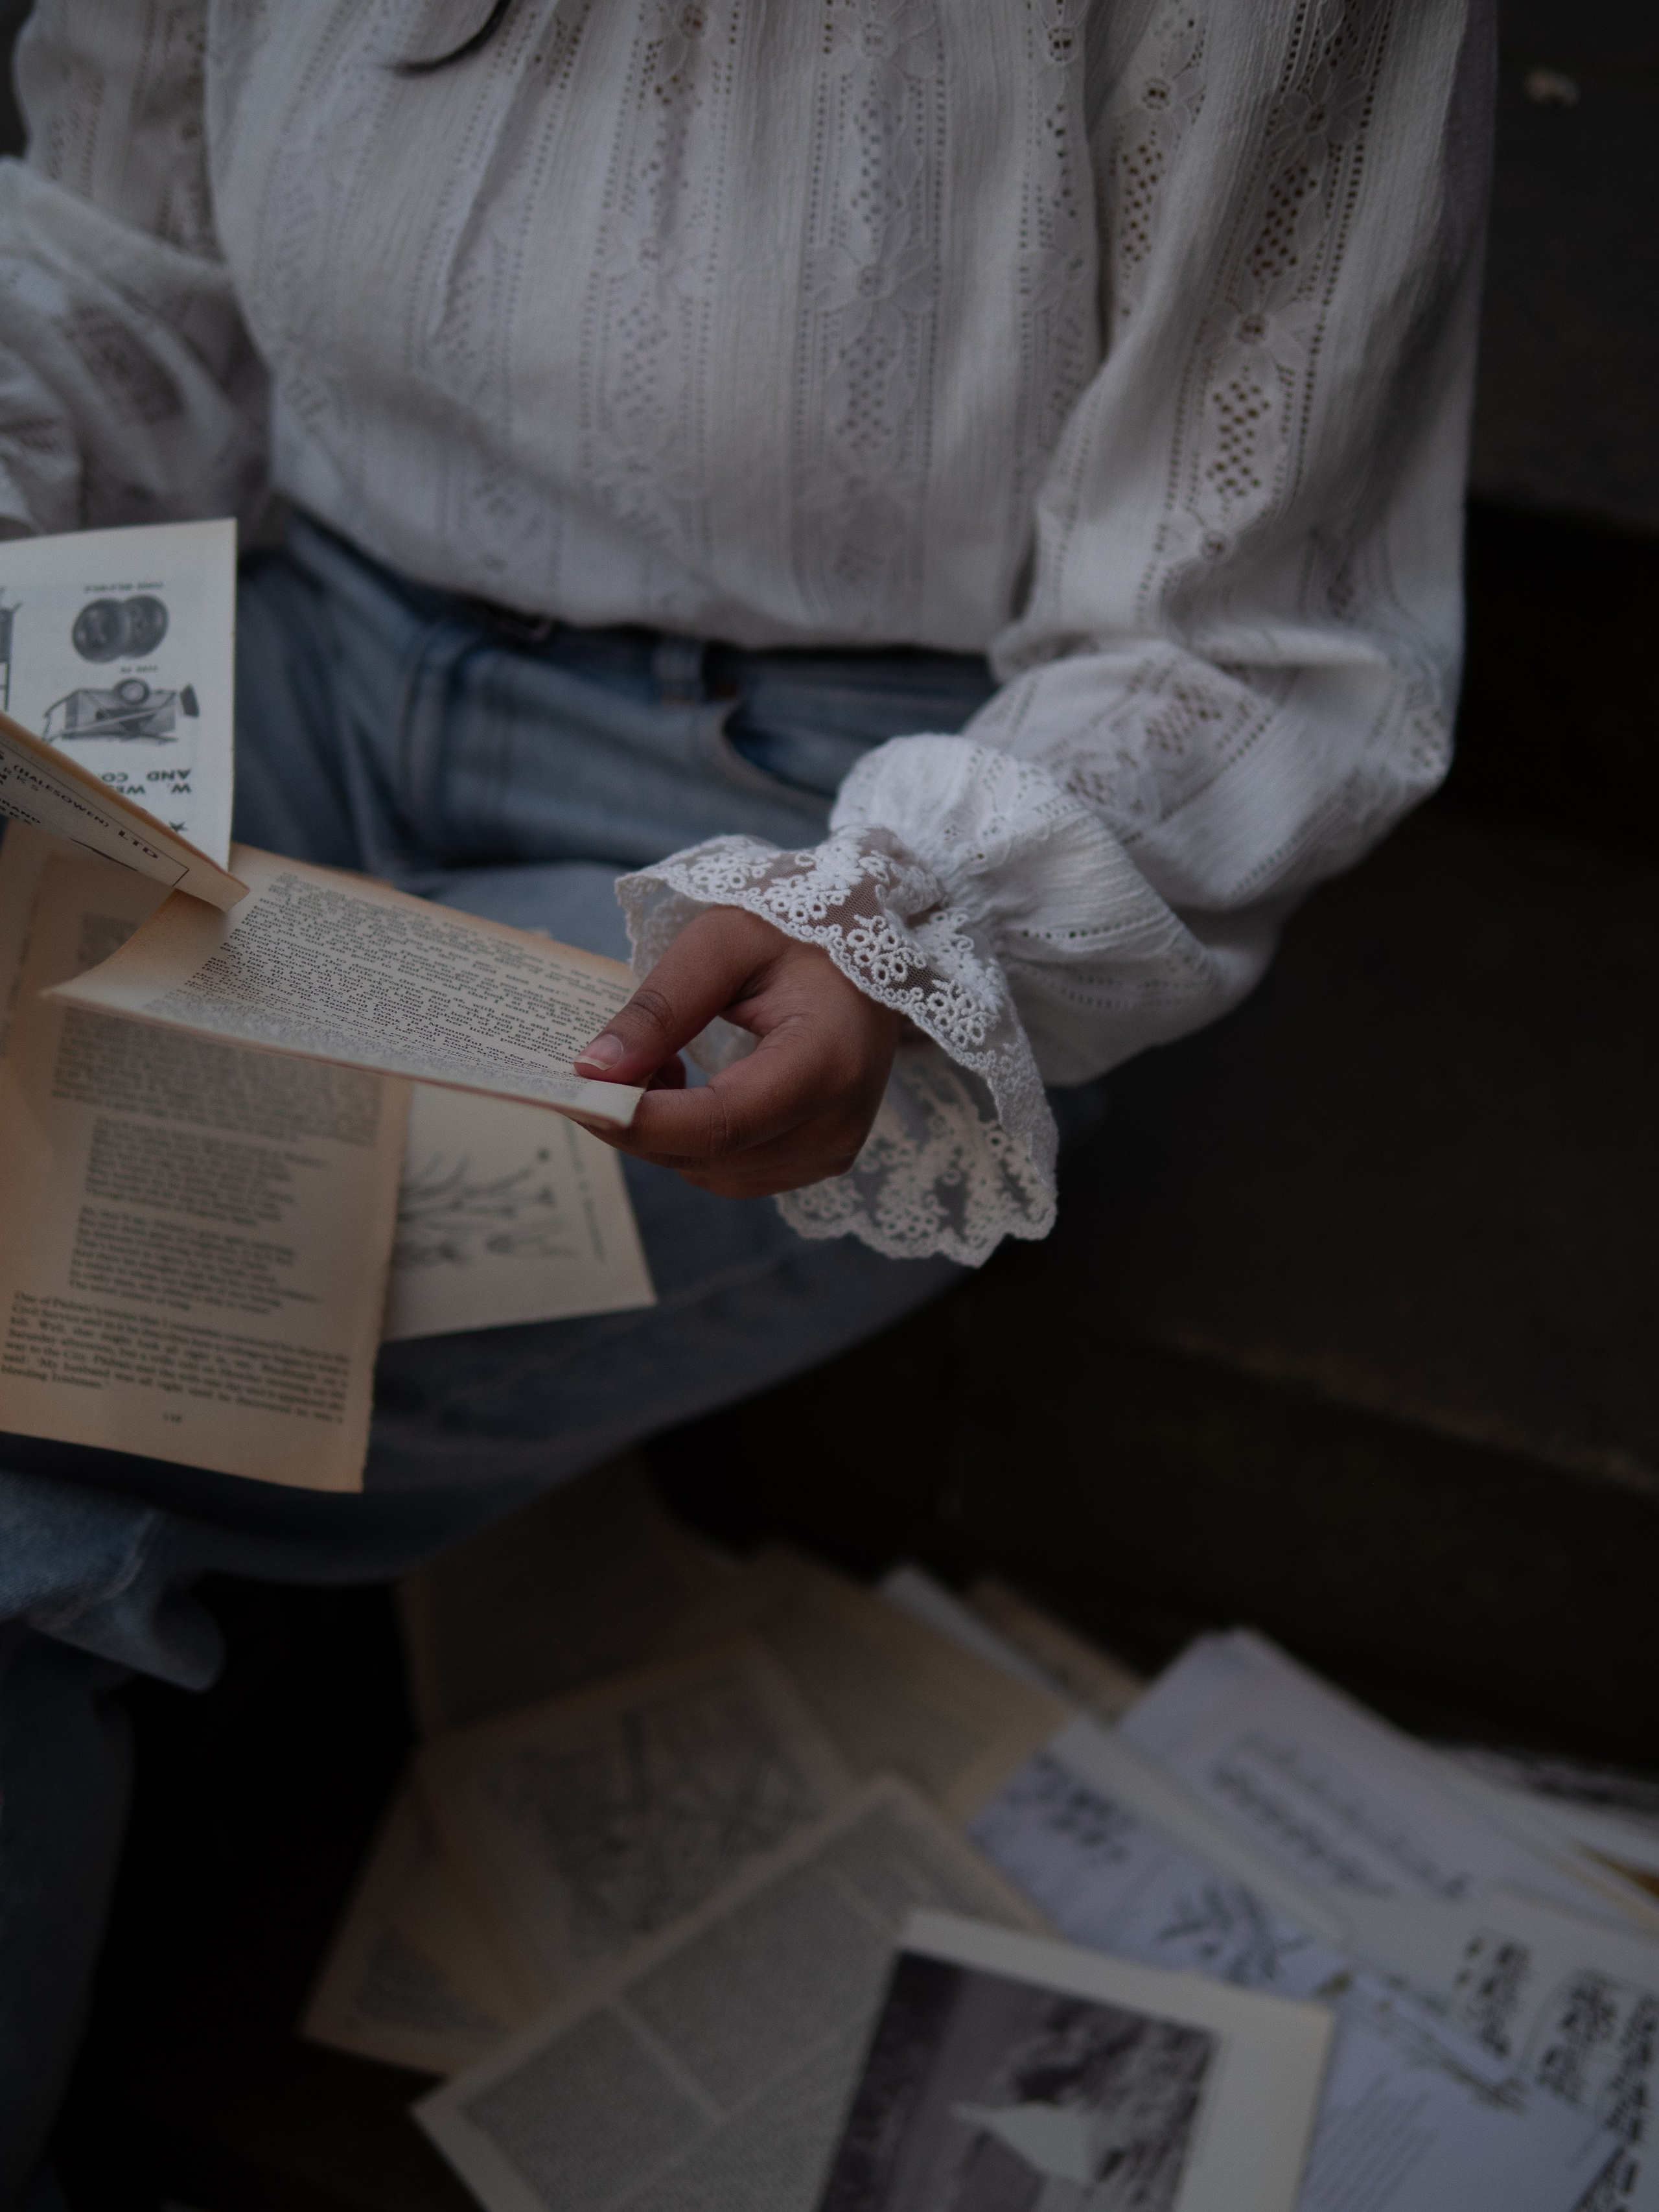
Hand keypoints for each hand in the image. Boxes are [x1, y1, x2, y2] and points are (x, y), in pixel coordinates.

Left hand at [572, 906, 900, 1197]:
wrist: (872, 953)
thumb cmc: (798, 932)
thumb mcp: (723, 941)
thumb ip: (660, 1006)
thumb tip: (594, 1069)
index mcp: (827, 1062)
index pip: (720, 1122)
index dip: (640, 1119)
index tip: (575, 1091)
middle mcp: (836, 1125)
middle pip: (707, 1154)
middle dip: (634, 1120)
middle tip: (594, 1064)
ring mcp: (831, 1152)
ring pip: (708, 1170)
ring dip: (658, 1130)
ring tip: (651, 1061)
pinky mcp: (817, 1161)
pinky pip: (728, 1170)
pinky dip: (686, 1139)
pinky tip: (681, 1088)